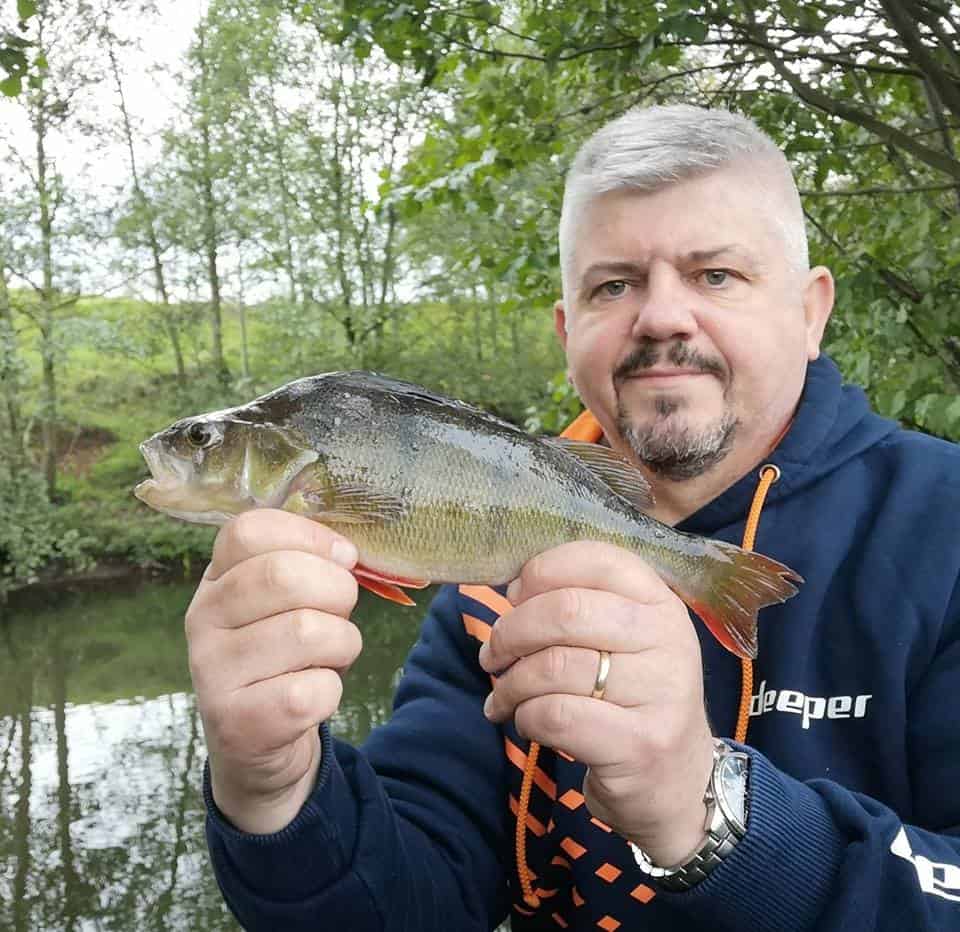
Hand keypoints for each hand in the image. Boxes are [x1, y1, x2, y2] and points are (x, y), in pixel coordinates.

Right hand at [185, 509, 361, 834]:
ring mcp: (213, 672)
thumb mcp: (286, 605)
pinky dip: (332, 690)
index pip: (249, 530)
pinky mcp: (238, 722)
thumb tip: (348, 553)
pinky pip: (312, 690)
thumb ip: (308, 566)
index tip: (344, 557)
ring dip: (342, 643)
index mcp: (217, 579)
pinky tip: (315, 695)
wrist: (257, 746)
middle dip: (338, 590)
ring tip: (330, 656)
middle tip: (343, 613)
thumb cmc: (285, 657)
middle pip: (283, 574)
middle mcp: (203, 619)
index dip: (310, 535)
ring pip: (307, 631)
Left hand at [477, 541, 714, 865]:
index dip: (542, 572)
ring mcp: (663, 692)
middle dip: (511, 633)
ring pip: (555, 666)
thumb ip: (578, 602)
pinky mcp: (643, 744)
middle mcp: (670, 639)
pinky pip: (556, 715)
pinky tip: (527, 722)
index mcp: (660, 602)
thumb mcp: (619, 641)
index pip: (598, 559)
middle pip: (567, 611)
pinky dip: (526, 717)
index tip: (516, 598)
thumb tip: (515, 584)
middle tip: (492, 656)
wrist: (677, 783)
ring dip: (511, 684)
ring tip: (504, 698)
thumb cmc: (629, 699)